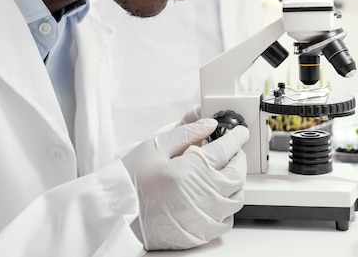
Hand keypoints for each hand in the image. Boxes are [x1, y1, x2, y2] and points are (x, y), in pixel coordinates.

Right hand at [122, 118, 248, 249]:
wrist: (117, 215)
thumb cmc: (132, 181)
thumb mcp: (155, 147)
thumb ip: (186, 132)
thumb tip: (208, 124)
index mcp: (195, 170)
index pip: (227, 148)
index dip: (236, 137)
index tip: (239, 132)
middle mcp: (206, 194)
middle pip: (238, 172)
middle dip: (239, 157)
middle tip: (232, 150)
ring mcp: (206, 216)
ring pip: (237, 196)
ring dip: (236, 180)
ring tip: (225, 171)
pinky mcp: (202, 233)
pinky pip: (227, 218)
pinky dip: (227, 204)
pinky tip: (217, 196)